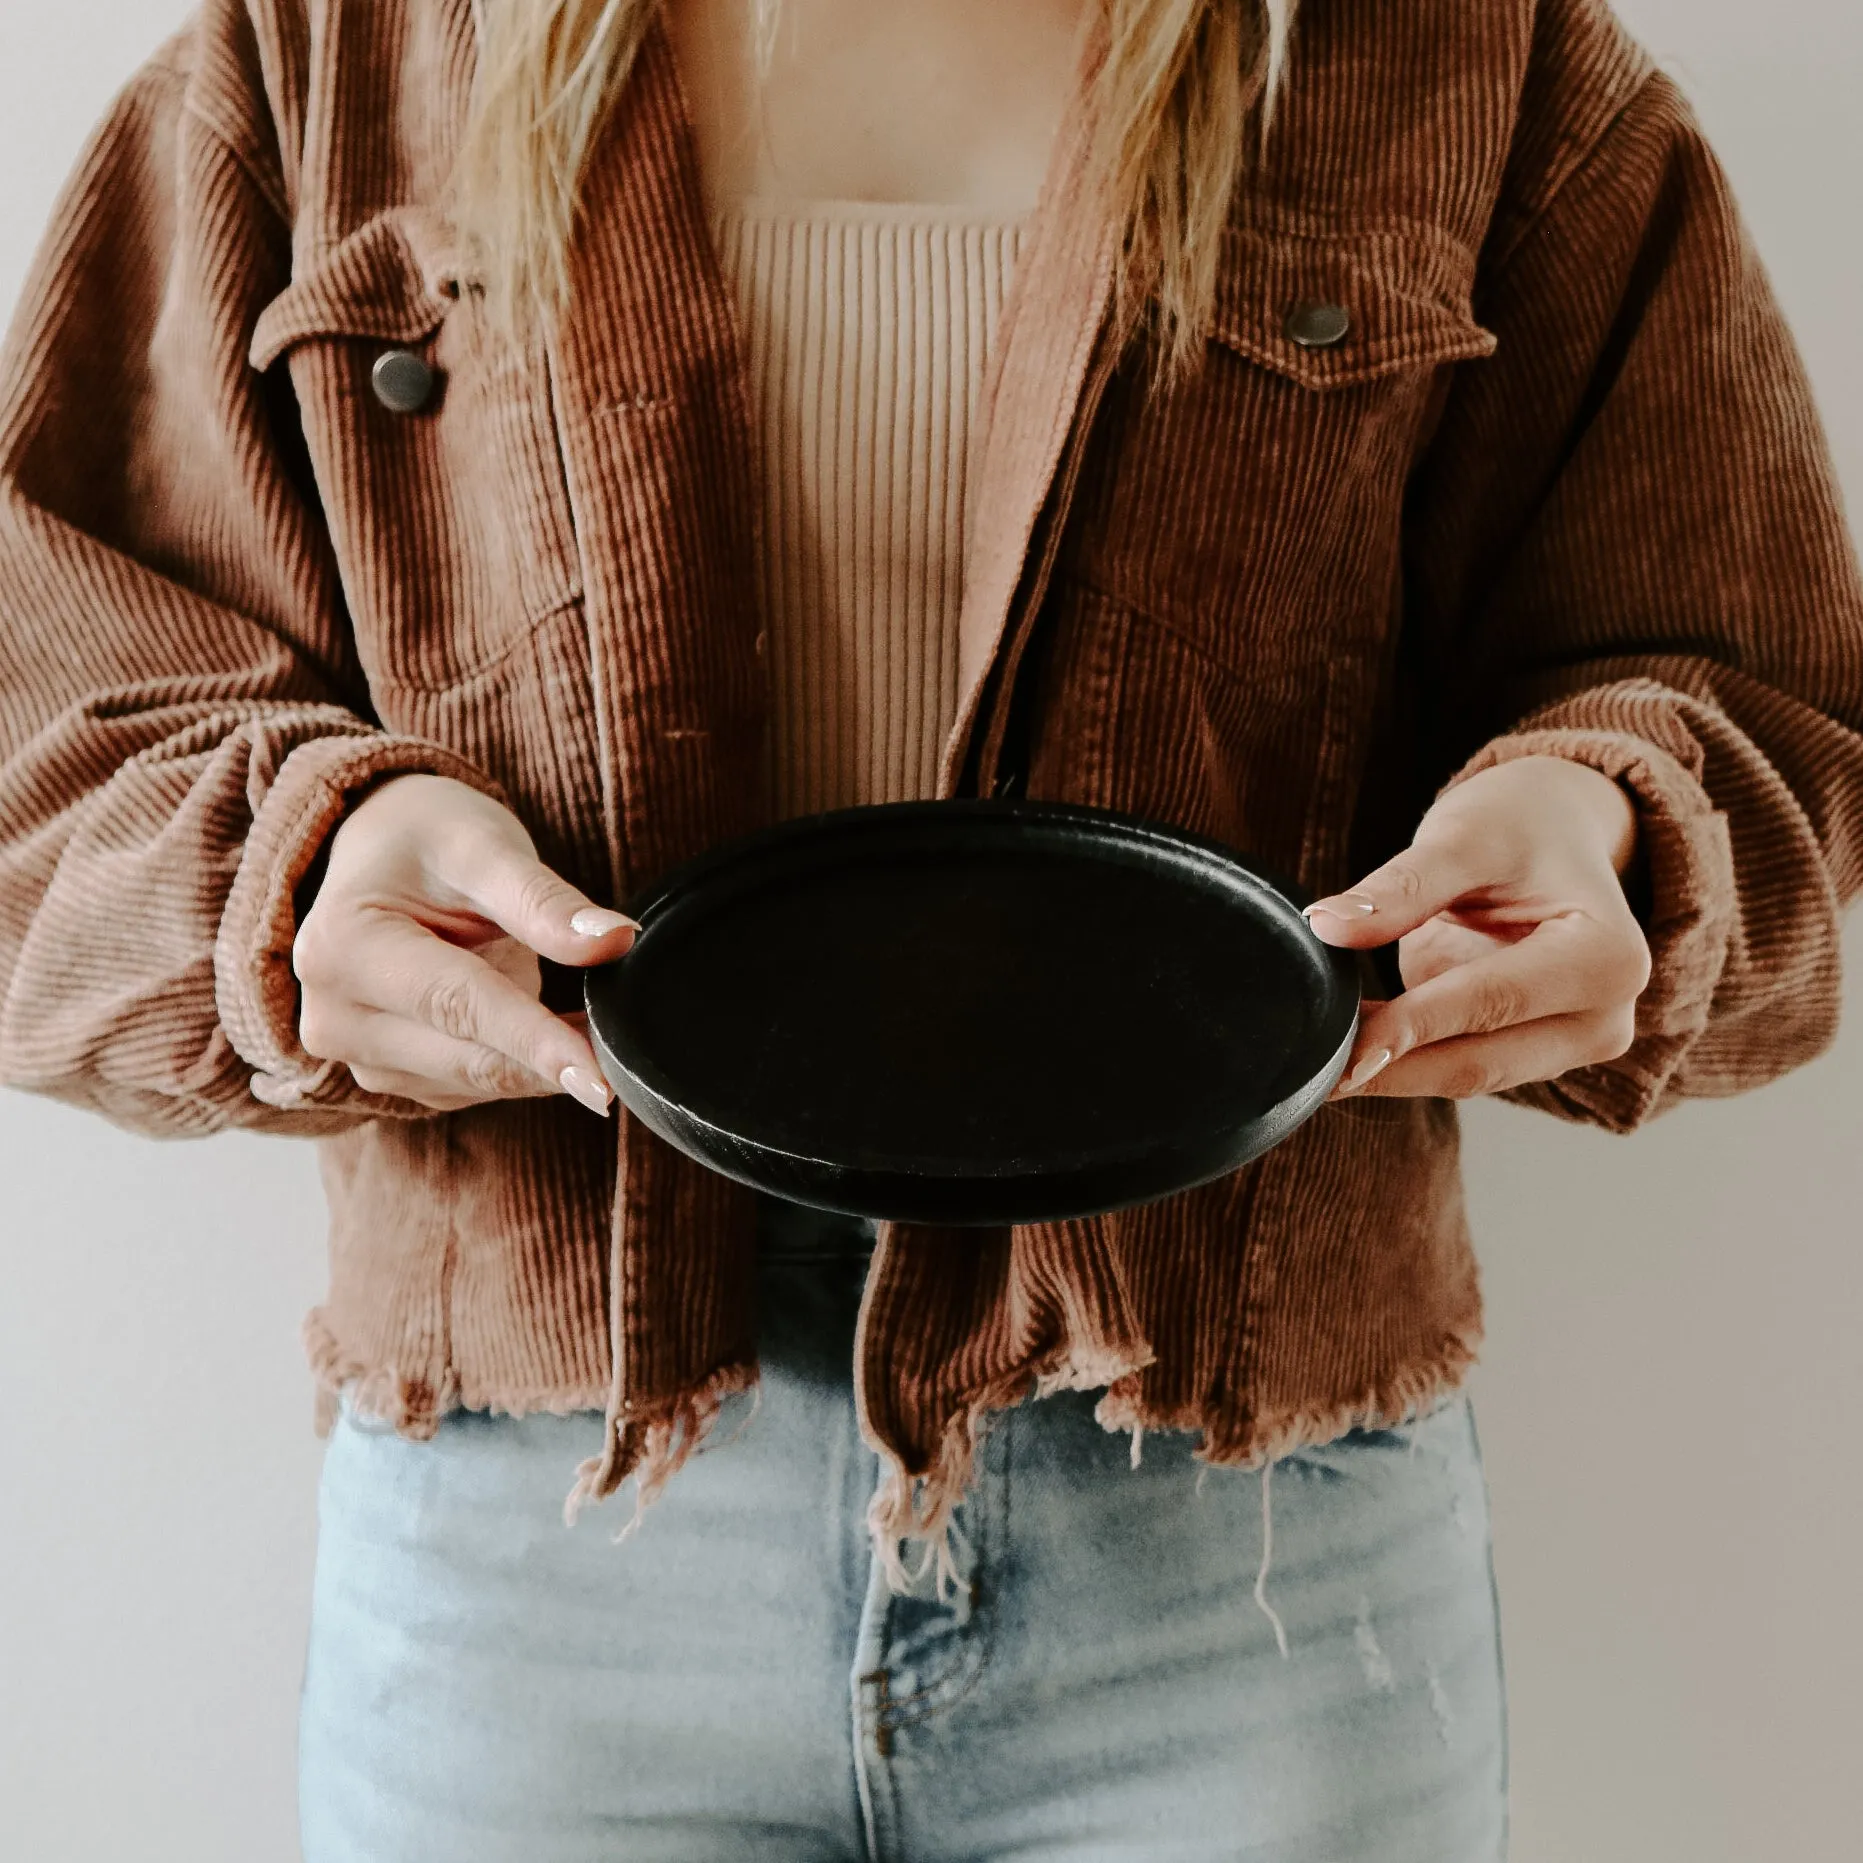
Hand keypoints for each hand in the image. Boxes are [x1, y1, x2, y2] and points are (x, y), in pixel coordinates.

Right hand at [293, 774, 636, 1113]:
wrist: (378, 850)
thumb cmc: (426, 837)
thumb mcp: (484, 846)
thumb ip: (545, 900)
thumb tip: (617, 941)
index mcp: (344, 949)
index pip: (460, 1006)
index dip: (538, 1042)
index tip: (601, 1077)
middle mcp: (334, 1016)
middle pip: (468, 1058)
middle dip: (554, 1058)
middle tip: (626, 1045)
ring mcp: (358, 1055)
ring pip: (477, 1081)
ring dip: (543, 1063)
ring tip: (591, 1017)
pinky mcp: (390, 1074)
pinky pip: (474, 1085)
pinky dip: (524, 1065)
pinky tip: (555, 1030)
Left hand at [1306, 755, 1650, 1100]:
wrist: (1556, 832)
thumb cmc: (1519, 826)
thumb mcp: (1464, 837)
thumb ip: (1401, 887)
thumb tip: (1326, 927)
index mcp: (1607, 959)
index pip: (1491, 1003)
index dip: (1410, 1029)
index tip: (1343, 1050)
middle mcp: (1603, 1018)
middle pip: (1479, 1061)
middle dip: (1390, 1067)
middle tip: (1307, 1070)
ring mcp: (1568, 1044)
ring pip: (1463, 1075)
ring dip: (1388, 1071)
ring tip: (1314, 1060)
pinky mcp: (1527, 1052)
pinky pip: (1455, 1065)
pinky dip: (1400, 1060)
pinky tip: (1345, 1049)